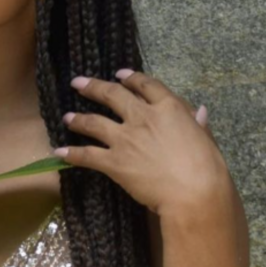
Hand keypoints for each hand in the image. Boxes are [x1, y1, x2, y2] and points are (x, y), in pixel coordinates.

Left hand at [53, 70, 230, 217]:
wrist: (192, 192)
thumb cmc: (206, 167)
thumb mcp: (206, 139)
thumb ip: (198, 123)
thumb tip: (200, 111)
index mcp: (168, 108)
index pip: (146, 85)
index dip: (131, 78)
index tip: (120, 74)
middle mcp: (143, 117)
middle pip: (113, 95)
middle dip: (93, 87)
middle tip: (78, 83)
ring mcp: (125, 138)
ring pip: (94, 122)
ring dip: (78, 118)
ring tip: (67, 117)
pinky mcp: (114, 162)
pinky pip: (87, 155)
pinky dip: (71, 154)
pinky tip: (59, 153)